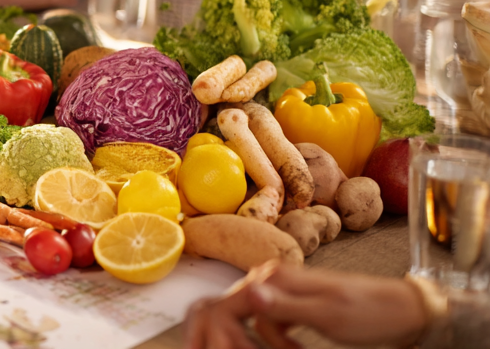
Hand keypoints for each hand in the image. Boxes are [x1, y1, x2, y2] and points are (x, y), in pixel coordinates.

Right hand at [184, 261, 427, 348]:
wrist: (401, 312)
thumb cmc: (369, 313)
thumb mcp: (327, 316)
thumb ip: (284, 306)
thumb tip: (249, 293)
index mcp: (275, 278)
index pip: (227, 306)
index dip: (220, 337)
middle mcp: (271, 279)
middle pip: (231, 311)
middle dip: (231, 340)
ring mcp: (281, 290)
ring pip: (250, 322)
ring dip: (257, 344)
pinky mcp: (292, 304)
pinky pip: (267, 324)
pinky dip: (272, 343)